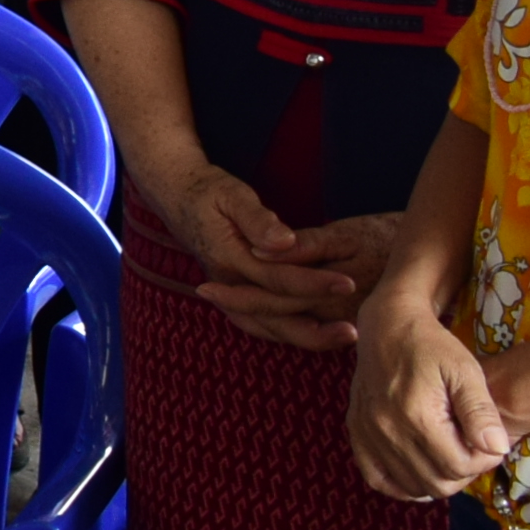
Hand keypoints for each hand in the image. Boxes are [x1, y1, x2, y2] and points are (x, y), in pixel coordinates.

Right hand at [156, 163, 380, 349]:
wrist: (176, 194)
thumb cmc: (208, 190)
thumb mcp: (232, 194)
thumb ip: (258, 219)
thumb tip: (285, 242)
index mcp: (227, 257)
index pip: (277, 279)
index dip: (314, 283)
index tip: (348, 283)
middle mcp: (226, 283)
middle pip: (274, 314)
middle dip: (316, 325)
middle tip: (354, 329)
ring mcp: (226, 292)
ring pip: (267, 327)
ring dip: (305, 337)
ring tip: (343, 339)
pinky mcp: (231, 295)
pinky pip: (260, 324)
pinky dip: (287, 334)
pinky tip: (316, 336)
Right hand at [347, 310, 512, 500]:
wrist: (388, 326)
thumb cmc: (432, 346)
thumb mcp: (466, 371)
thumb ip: (481, 411)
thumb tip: (498, 449)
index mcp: (416, 415)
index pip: (459, 466)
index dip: (484, 461)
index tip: (490, 442)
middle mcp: (387, 430)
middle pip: (437, 482)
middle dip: (463, 472)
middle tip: (472, 449)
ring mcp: (368, 434)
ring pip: (412, 485)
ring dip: (437, 478)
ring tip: (449, 453)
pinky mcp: (357, 433)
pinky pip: (378, 479)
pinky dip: (402, 484)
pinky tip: (419, 472)